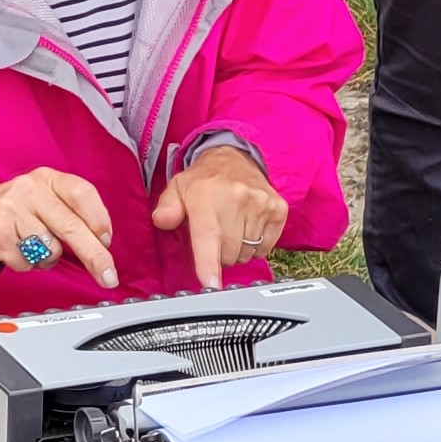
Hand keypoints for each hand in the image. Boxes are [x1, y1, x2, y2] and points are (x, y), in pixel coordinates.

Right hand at [0, 167, 117, 287]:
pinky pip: (28, 263)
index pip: (81, 193)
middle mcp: (29, 191)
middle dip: (94, 256)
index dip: (98, 219)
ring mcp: (11, 212)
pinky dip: (29, 265)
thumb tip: (102, 242)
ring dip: (49, 258)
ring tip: (37, 248)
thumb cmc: (19, 211)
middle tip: (108, 275)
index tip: (107, 240)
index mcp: (47, 179)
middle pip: (70, 227)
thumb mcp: (45, 197)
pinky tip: (20, 252)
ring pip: (49, 249)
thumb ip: (72, 211)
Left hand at [151, 144, 287, 290]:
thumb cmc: (202, 181)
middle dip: (219, 255)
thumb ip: (167, 208)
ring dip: (237, 250)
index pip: (209, 236)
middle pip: (228, 254)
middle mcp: (237, 198)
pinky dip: (256, 245)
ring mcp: (261, 203)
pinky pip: (266, 247)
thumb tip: (162, 220)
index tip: (211, 283)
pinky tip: (247, 228)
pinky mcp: (278, 209)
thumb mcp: (177, 190)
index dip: (209, 264)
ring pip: (247, 252)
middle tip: (215, 236)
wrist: (233, 158)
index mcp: (207, 197)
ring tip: (230, 229)